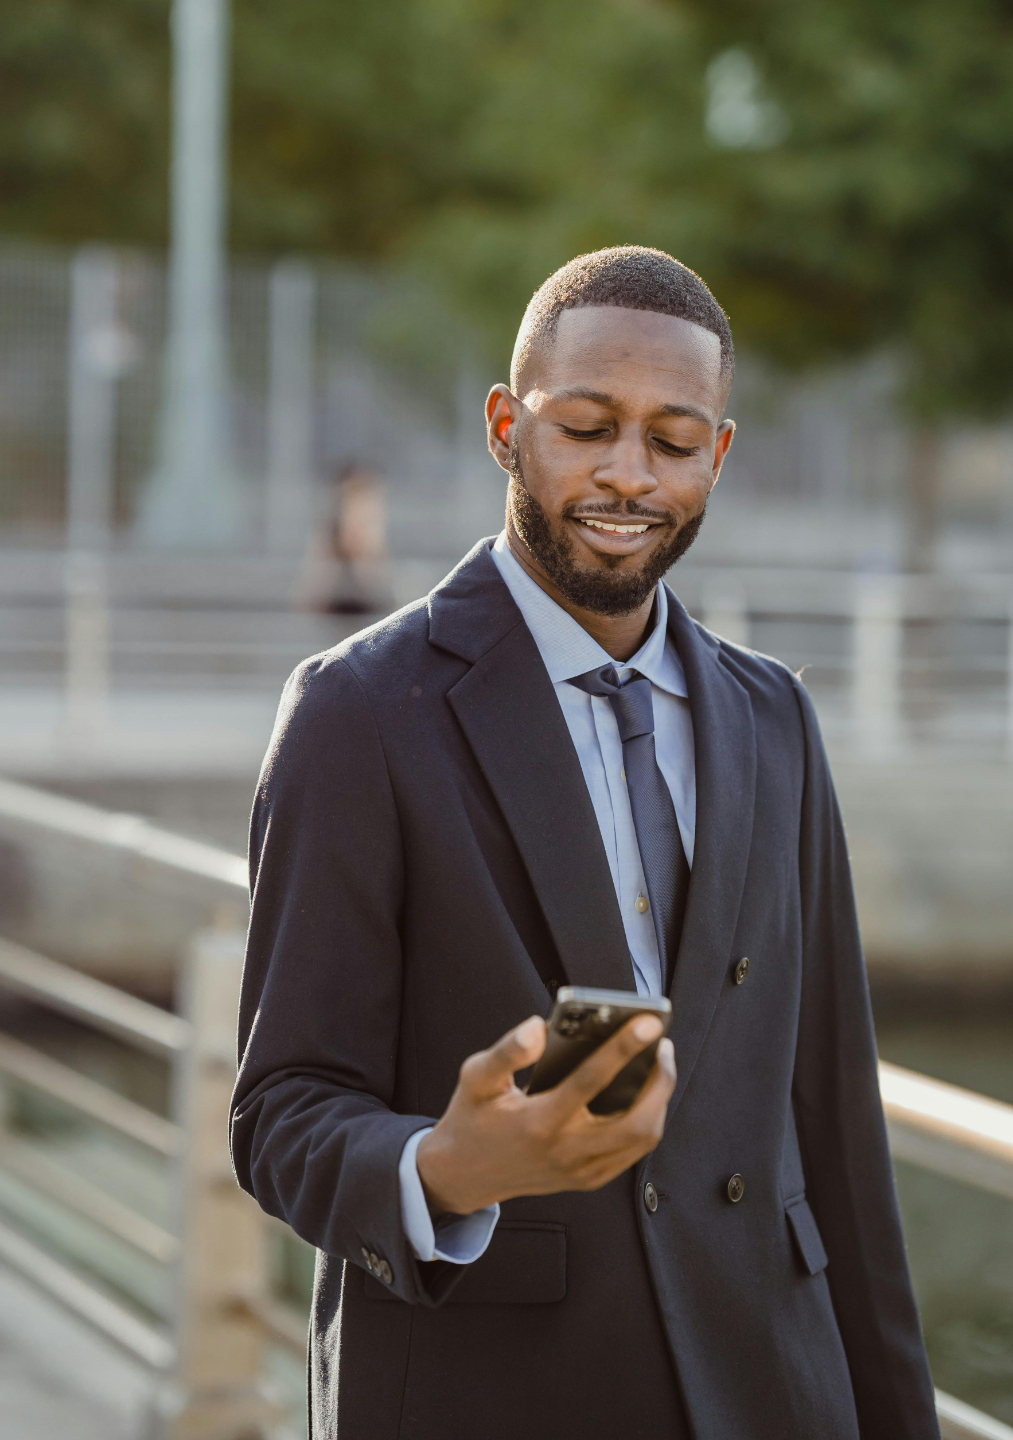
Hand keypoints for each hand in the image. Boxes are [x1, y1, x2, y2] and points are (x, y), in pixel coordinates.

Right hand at [416, 1014, 675, 1216]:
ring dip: (659, 1100)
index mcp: (538, 1123)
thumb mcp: (475, 1078)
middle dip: (661, 1081)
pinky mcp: (588, 1180)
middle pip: (636, 1122)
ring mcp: (580, 1171)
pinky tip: (646, 1091)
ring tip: (659, 1062)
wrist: (463, 1176)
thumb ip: (506, 1052)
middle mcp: (565, 1152)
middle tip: (663, 1044)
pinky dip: (648, 1120)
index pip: (591, 1081)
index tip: (648, 1021)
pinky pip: (632, 1152)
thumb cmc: (472, 1118)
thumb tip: (539, 1026)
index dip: (624, 1048)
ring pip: (642, 1139)